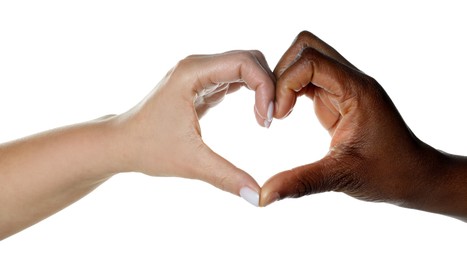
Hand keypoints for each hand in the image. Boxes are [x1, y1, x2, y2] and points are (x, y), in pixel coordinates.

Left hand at [116, 50, 274, 205]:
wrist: (122, 144)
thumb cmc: (148, 148)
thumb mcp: (191, 163)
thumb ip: (227, 177)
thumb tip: (259, 198)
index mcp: (192, 72)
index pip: (244, 62)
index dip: (265, 87)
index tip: (267, 120)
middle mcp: (197, 65)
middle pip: (249, 58)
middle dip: (268, 85)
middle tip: (271, 120)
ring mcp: (200, 73)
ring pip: (245, 66)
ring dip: (262, 88)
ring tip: (264, 120)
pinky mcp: (203, 84)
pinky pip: (237, 78)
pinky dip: (253, 92)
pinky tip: (256, 115)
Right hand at [260, 31, 466, 219]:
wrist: (415, 175)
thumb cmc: (389, 174)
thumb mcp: (342, 178)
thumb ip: (301, 182)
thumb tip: (263, 197)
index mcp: (357, 91)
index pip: (311, 61)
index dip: (285, 83)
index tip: (279, 116)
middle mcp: (351, 81)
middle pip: (307, 47)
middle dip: (282, 73)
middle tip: (275, 108)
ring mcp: (345, 87)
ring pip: (306, 59)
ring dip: (285, 80)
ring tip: (280, 112)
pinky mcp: (338, 97)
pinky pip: (309, 78)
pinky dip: (292, 90)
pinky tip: (287, 114)